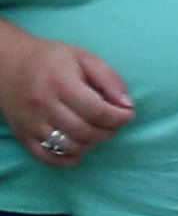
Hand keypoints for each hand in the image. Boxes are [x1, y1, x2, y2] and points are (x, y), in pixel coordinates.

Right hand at [2, 31, 138, 172]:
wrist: (6, 64)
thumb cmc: (50, 59)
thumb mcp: (83, 58)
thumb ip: (109, 79)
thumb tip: (127, 105)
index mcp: (60, 83)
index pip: (97, 111)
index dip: (119, 118)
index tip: (127, 114)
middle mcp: (43, 106)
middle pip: (86, 132)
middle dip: (109, 132)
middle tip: (114, 123)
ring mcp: (30, 123)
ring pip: (70, 147)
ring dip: (92, 144)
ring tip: (96, 130)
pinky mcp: (22, 135)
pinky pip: (48, 157)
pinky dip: (69, 158)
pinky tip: (78, 146)